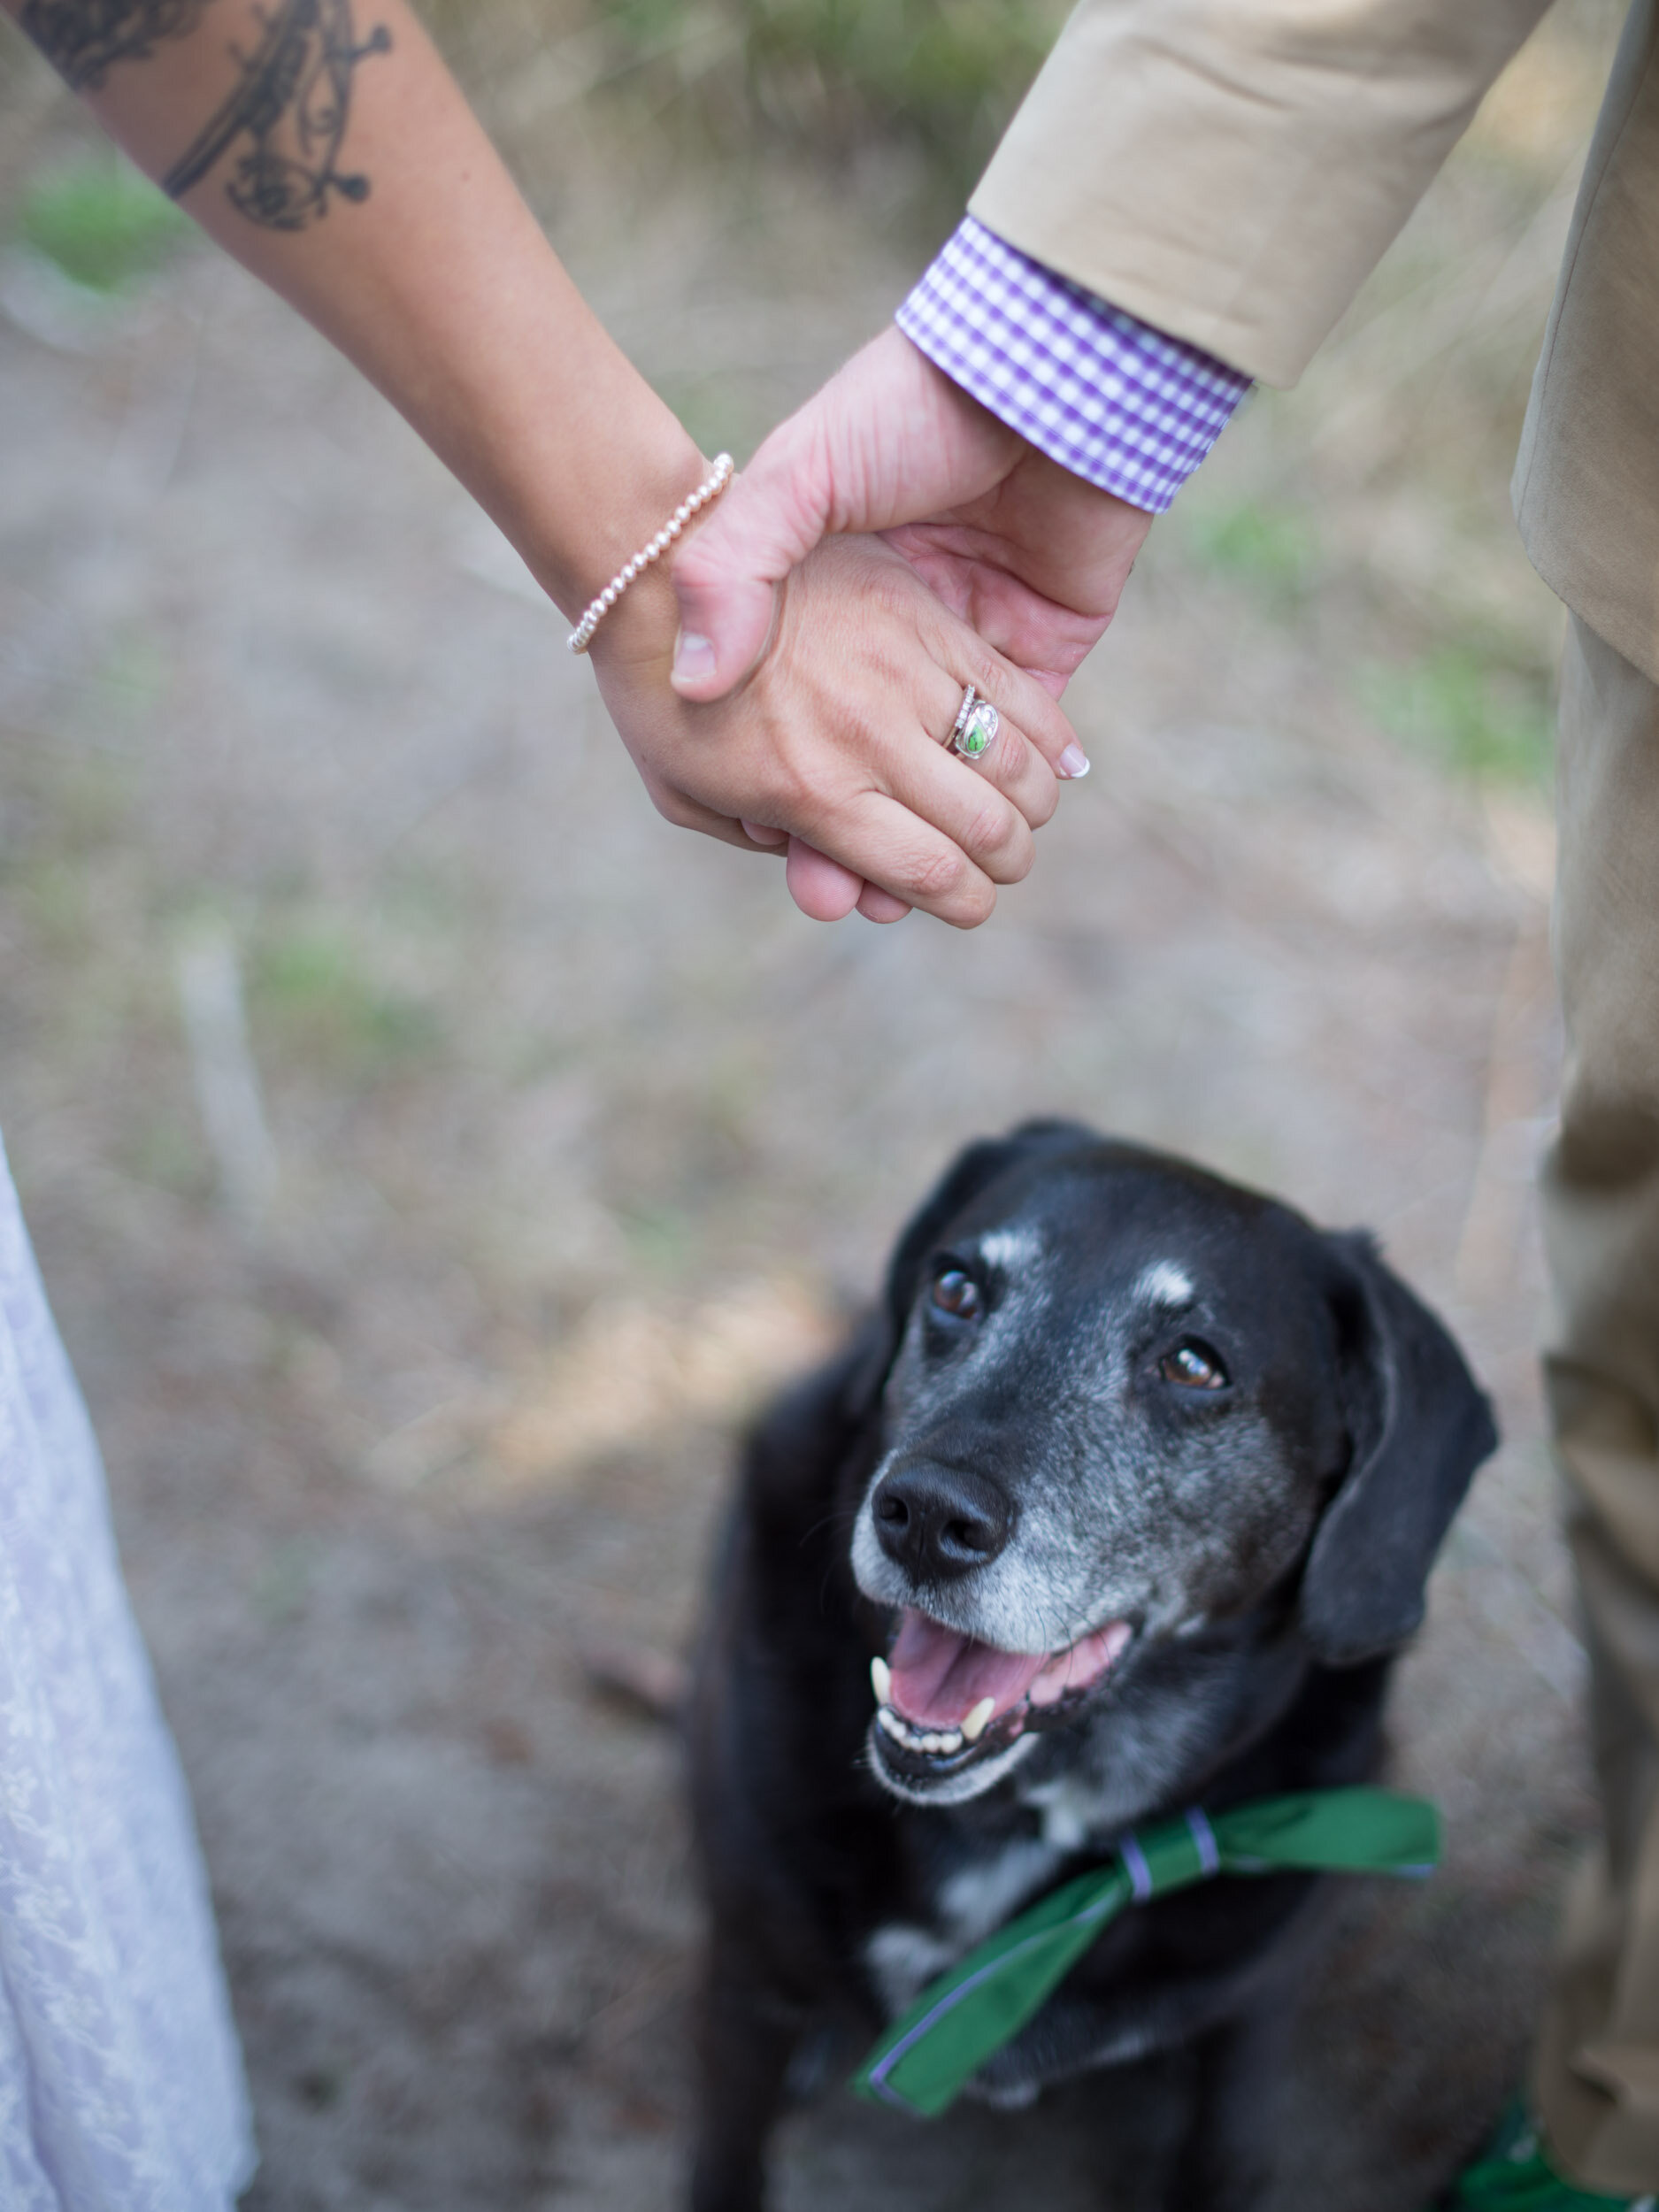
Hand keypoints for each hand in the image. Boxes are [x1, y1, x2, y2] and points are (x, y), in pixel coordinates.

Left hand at [588, 532, 1084, 929]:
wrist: (657, 559)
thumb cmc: (654, 691)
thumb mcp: (686, 794)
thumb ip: (765, 839)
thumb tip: (832, 871)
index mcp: (814, 793)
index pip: (927, 874)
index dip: (964, 903)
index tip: (970, 905)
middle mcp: (869, 738)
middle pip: (983, 827)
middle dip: (1006, 860)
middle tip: (1002, 862)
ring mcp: (902, 671)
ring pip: (1010, 761)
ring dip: (1032, 803)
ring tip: (1025, 813)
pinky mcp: (923, 615)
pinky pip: (1009, 686)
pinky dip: (1048, 733)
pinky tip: (1058, 760)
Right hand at [670, 325, 1153, 917]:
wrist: (1045, 357)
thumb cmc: (904, 405)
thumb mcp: (796, 477)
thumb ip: (737, 570)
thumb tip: (693, 684)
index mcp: (836, 602)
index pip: (807, 731)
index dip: (801, 811)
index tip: (800, 873)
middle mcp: (902, 637)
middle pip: (880, 769)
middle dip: (865, 848)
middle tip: (848, 899)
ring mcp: (974, 643)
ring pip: (956, 774)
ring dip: (936, 841)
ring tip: (910, 896)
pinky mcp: (1046, 641)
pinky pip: (1032, 742)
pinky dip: (1011, 797)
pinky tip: (980, 851)